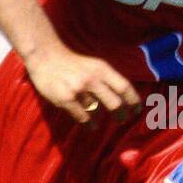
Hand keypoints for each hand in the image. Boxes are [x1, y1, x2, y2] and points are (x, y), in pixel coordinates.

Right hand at [23, 45, 141, 125]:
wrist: (45, 56)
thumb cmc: (72, 63)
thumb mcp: (94, 65)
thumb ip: (107, 78)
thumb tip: (124, 97)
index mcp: (102, 69)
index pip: (124, 87)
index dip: (134, 101)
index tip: (137, 110)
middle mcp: (92, 79)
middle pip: (115, 103)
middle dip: (121, 114)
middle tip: (121, 120)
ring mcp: (79, 89)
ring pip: (97, 111)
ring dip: (100, 119)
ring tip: (98, 123)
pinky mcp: (66, 99)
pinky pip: (82, 117)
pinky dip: (88, 124)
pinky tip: (89, 126)